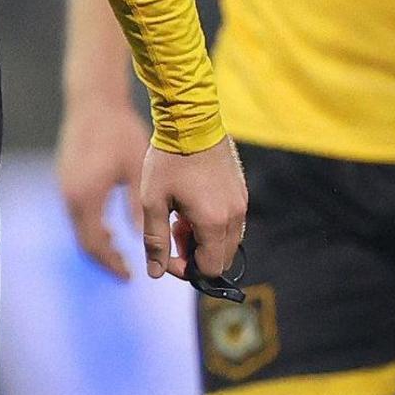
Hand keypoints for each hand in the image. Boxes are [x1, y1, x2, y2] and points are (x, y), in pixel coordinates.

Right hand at [56, 96, 148, 277]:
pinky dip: (92, 226)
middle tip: (126, 269)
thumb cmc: (119, 131)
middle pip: (84, 241)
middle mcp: (70, 197)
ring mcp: (64, 187)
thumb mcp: (137, 171)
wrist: (93, 100)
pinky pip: (77, 213)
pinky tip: (110, 225)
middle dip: (105, 258)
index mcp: (87, 198)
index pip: (96, 245)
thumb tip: (144, 240)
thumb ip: (138, 207)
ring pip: (79, 228)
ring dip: (98, 242)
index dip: (112, 263)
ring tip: (121, 250)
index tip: (129, 275)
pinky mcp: (65, 179)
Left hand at [138, 137, 248, 283]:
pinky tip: (194, 205)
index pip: (211, 268)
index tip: (168, 256)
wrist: (190, 121)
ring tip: (182, 217)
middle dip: (197, 255)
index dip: (188, 270)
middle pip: (223, 258)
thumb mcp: (153, 202)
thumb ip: (155, 241)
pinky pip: (233, 222)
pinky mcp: (242, 191)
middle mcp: (234, 216)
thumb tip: (156, 273)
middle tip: (174, 232)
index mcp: (213, 222)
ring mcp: (241, 203)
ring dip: (206, 240)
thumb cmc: (168, 160)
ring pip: (229, 241)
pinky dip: (214, 225)